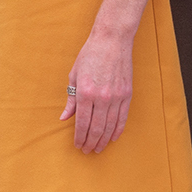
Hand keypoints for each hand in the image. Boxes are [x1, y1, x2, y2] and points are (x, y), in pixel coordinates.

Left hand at [60, 30, 134, 153]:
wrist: (112, 41)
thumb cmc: (90, 55)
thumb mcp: (74, 75)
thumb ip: (71, 99)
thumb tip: (64, 117)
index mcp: (85, 92)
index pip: (81, 123)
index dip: (79, 137)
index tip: (77, 145)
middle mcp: (101, 97)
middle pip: (96, 128)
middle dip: (90, 142)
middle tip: (87, 150)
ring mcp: (116, 97)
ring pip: (110, 126)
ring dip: (103, 140)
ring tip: (98, 148)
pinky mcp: (127, 94)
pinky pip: (123, 118)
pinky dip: (117, 130)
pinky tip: (113, 138)